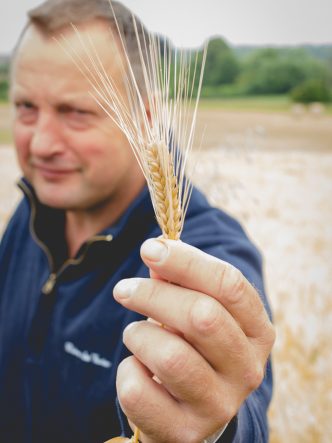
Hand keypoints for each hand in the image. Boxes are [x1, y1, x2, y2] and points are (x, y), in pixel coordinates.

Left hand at [113, 238, 274, 442]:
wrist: (192, 408)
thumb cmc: (193, 346)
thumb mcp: (196, 311)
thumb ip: (179, 280)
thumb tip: (157, 250)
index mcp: (257, 331)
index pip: (229, 284)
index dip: (186, 261)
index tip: (149, 248)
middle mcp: (247, 369)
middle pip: (201, 316)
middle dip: (153, 294)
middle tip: (124, 289)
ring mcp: (219, 404)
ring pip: (169, 355)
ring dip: (138, 335)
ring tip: (135, 334)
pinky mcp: (185, 431)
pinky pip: (139, 391)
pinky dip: (127, 371)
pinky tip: (137, 370)